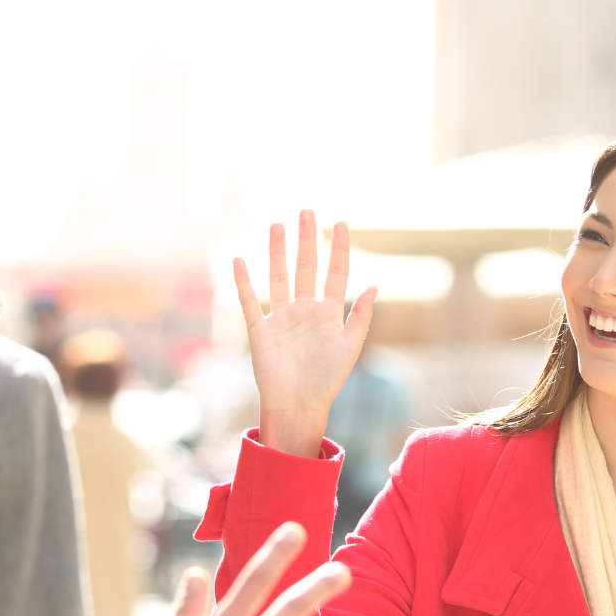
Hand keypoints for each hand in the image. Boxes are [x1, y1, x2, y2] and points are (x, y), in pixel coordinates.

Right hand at [232, 210, 377, 457]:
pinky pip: (250, 301)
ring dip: (277, 251)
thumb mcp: (350, 347)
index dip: (339, 248)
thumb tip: (376, 285)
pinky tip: (239, 260)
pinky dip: (243, 281)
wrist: (298, 404)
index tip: (342, 223)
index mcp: (329, 313)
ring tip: (277, 225)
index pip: (335, 272)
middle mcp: (304, 310)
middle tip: (307, 211)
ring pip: (278, 276)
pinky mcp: (261, 330)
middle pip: (306, 267)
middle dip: (307, 239)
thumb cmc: (326, 381)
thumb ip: (361, 316)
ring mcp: (281, 318)